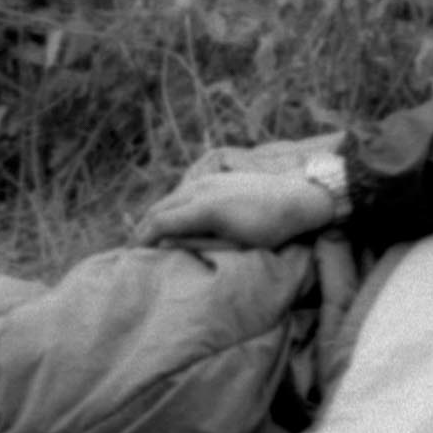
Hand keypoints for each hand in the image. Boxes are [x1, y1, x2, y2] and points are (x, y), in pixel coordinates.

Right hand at [132, 167, 341, 249]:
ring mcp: (207, 179)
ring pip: (170, 198)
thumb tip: (168, 246)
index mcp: (205, 208)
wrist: (298, 198)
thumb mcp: (236, 245)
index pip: (161, 222)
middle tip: (137, 250)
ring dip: (157, 216)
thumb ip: (200, 244)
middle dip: (145, 228)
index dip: (143, 239)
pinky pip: (183, 191)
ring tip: (151, 237)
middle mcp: (201, 188)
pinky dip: (172, 207)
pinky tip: (175, 220)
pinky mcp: (215, 176)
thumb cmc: (272, 230)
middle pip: (159, 208)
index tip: (135, 256)